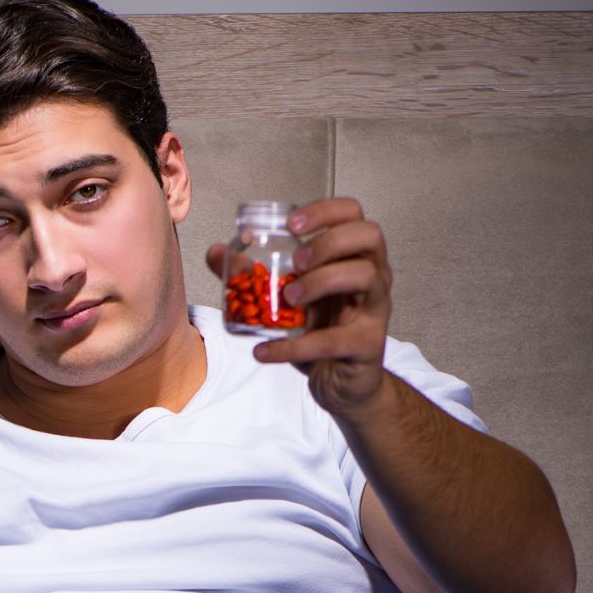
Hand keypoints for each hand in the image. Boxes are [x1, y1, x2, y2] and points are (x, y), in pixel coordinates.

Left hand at [206, 198, 393, 417]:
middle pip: (369, 235)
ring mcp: (375, 309)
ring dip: (320, 281)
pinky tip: (264, 351)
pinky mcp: (368, 345)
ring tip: (288, 299)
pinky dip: (294, 346)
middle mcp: (374, 275)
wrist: (341, 382)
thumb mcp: (286, 300)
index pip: (353, 213)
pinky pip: (335, 340)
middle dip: (328, 241)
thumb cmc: (319, 331)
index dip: (325, 210)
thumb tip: (216, 252)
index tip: (291, 225)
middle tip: (294, 262)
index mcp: (353, 256)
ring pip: (364, 277)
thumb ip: (252, 276)